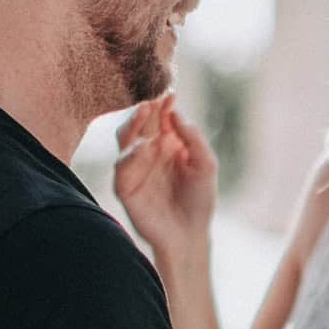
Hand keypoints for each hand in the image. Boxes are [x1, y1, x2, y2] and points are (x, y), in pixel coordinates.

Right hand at [113, 95, 217, 257]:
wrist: (190, 234)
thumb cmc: (200, 199)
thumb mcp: (206, 165)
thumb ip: (193, 138)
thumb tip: (175, 112)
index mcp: (168, 142)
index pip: (161, 117)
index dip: (164, 104)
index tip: (170, 94)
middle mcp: (148, 151)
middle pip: (141, 123)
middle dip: (146, 109)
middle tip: (153, 99)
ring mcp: (135, 167)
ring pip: (125, 138)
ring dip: (134, 124)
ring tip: (146, 111)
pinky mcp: (126, 187)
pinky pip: (122, 167)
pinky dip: (132, 156)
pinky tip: (145, 148)